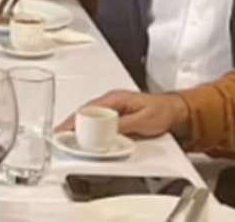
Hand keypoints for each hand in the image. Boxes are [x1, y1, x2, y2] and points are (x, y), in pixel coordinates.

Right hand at [56, 90, 189, 138]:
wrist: (174, 111)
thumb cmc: (162, 111)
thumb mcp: (143, 120)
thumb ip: (125, 125)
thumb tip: (108, 130)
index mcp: (116, 98)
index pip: (89, 108)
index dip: (75, 119)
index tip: (65, 129)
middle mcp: (111, 101)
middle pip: (85, 111)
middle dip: (71, 122)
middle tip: (60, 135)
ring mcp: (113, 107)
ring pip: (89, 115)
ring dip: (77, 125)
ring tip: (67, 136)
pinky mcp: (115, 115)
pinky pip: (96, 119)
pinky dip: (86, 126)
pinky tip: (83, 134)